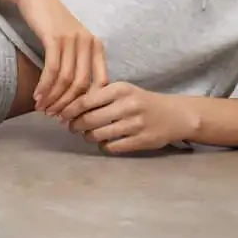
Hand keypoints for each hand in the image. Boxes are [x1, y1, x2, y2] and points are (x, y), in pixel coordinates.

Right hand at [15, 0, 107, 116]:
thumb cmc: (52, 21)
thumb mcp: (72, 40)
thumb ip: (79, 61)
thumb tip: (77, 95)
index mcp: (96, 45)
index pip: (100, 82)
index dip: (89, 103)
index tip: (76, 114)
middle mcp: (87, 43)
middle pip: (82, 85)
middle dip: (69, 104)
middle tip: (56, 117)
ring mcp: (71, 40)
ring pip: (66, 80)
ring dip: (54, 98)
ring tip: (43, 109)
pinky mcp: (54, 38)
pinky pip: (51, 70)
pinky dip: (45, 86)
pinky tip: (38, 96)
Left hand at [57, 82, 195, 153]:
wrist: (174, 115)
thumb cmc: (142, 101)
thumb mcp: (123, 90)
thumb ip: (100, 95)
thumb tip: (70, 106)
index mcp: (120, 89)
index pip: (86, 100)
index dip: (70, 110)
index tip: (63, 115)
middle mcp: (127, 105)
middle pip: (90, 119)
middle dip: (76, 125)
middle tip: (72, 127)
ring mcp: (135, 124)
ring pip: (99, 135)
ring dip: (88, 137)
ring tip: (87, 135)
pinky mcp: (141, 141)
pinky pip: (112, 147)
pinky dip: (103, 147)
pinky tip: (104, 143)